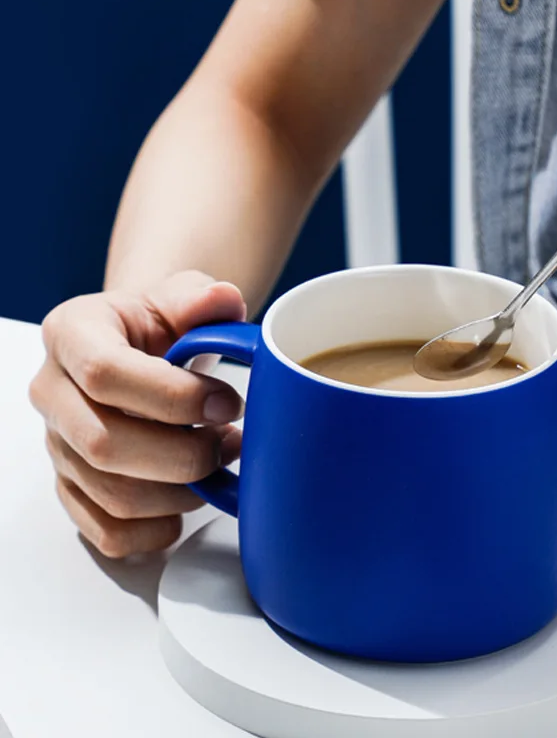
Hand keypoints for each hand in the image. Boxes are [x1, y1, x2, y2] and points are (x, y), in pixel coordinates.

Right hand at [29, 271, 245, 557]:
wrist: (143, 351)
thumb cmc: (161, 325)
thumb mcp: (181, 296)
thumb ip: (200, 296)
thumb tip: (223, 300)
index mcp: (72, 334)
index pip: (105, 373)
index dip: (174, 397)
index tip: (229, 402)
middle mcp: (52, 393)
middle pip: (104, 444)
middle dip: (185, 453)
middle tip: (233, 441)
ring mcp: (59, 446)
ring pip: (112, 494)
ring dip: (182, 491)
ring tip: (223, 463)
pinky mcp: (74, 488)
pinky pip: (109, 531)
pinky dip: (159, 528)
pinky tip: (191, 499)